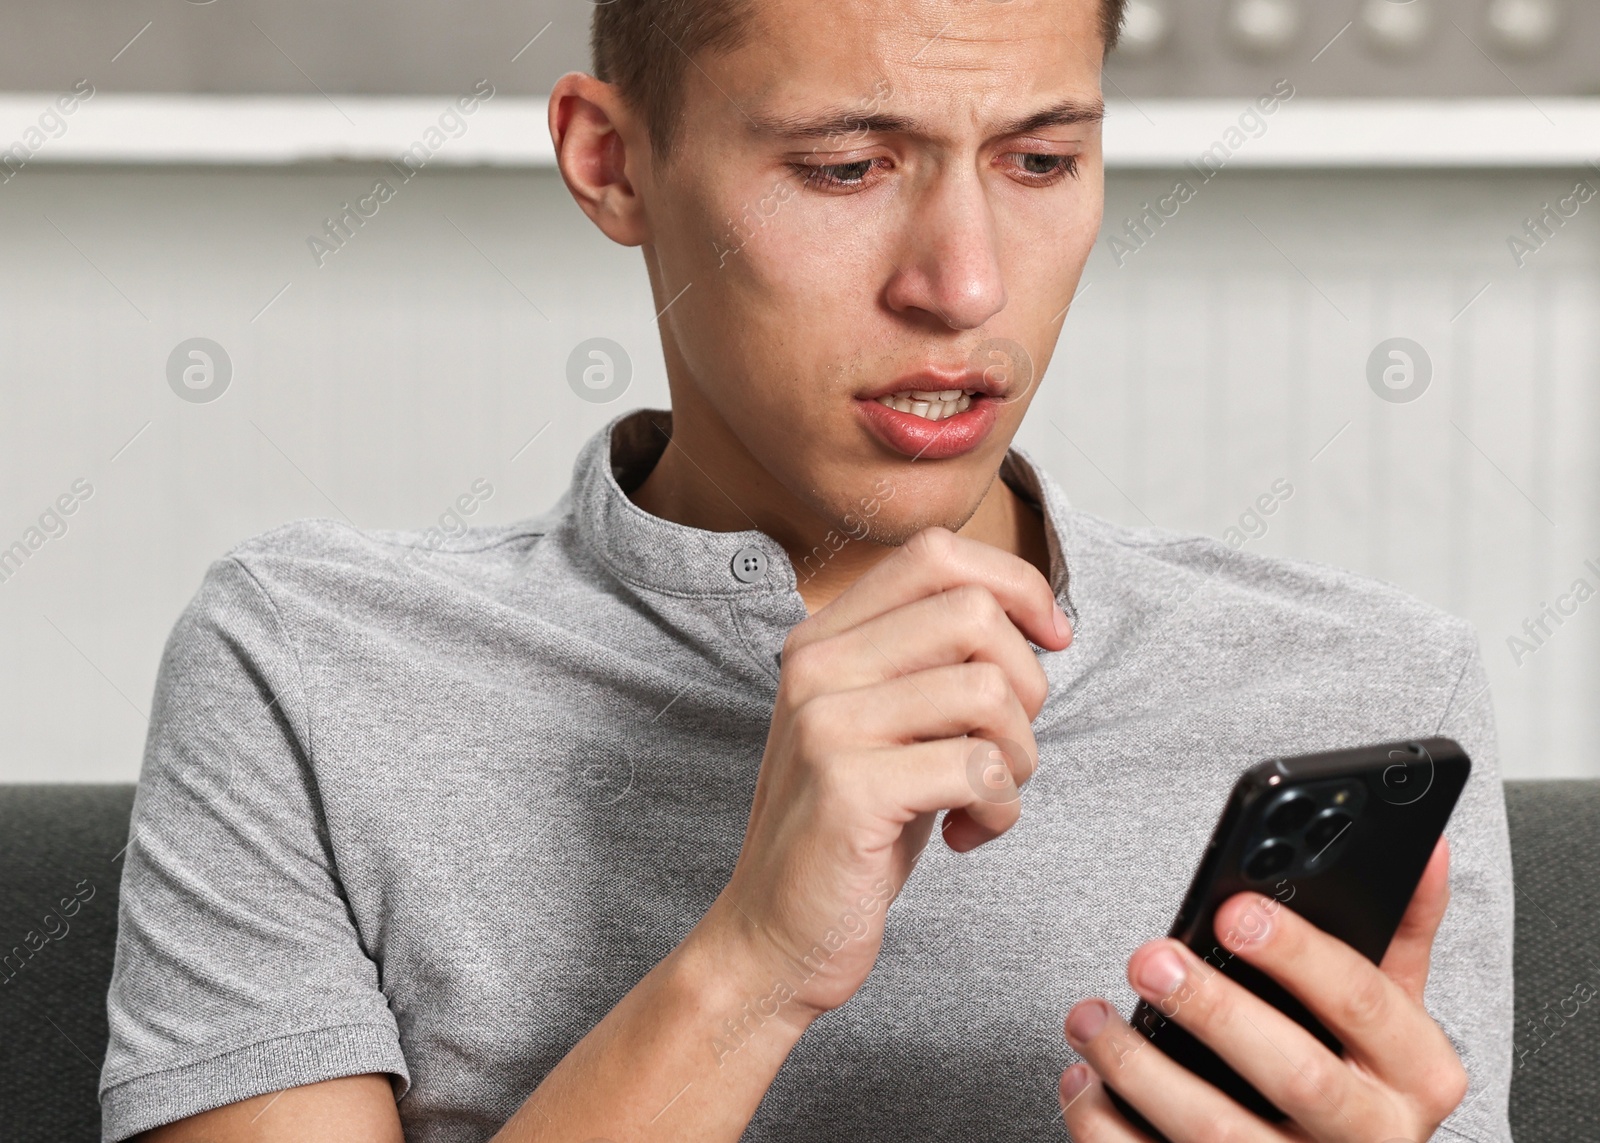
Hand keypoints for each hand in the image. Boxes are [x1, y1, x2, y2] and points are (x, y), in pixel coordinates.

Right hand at [698, 527, 1071, 1023]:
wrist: (771, 938)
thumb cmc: (849, 831)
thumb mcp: (883, 726)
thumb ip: (932, 664)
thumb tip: (1038, 620)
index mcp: (822, 640)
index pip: (935, 555)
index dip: (1015, 584)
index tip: (1052, 637)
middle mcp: (815, 667)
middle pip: (973, 614)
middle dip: (1027, 684)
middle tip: (1006, 749)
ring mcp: (826, 724)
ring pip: (988, 690)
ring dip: (1018, 756)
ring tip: (985, 798)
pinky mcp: (849, 787)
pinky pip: (979, 767)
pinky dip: (1000, 809)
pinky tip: (967, 835)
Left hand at [1059, 838, 1467, 1142]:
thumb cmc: (1357, 1080)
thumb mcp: (1394, 1014)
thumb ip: (1401, 932)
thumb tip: (1426, 845)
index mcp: (1418, 1077)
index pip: (1365, 1004)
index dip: (1299, 954)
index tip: (1235, 909)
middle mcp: (1370, 1139)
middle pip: (1296, 1074)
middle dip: (1215, 1010)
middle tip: (1148, 959)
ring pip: (1217, 1133)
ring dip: (1140, 1068)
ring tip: (1088, 1015)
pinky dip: (1106, 1127)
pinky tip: (1083, 1079)